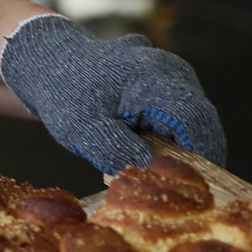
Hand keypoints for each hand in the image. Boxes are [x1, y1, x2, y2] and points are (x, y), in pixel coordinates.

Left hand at [0, 13, 226, 174]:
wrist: (50, 63)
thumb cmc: (65, 96)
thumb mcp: (85, 132)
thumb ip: (120, 154)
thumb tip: (156, 176)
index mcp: (158, 78)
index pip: (196, 124)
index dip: (200, 159)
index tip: (192, 188)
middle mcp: (175, 70)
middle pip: (201, 122)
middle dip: (191, 157)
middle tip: (175, 187)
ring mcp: (176, 72)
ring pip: (194, 118)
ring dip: (179, 146)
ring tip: (151, 165)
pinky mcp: (171, 79)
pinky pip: (182, 111)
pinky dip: (171, 134)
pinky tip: (144, 148)